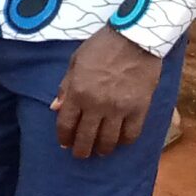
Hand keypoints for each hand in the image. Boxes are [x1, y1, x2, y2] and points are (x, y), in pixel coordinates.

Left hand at [51, 26, 163, 159]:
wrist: (134, 39)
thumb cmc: (101, 48)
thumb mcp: (75, 63)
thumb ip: (65, 87)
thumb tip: (55, 108)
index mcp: (77, 92)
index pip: (66, 123)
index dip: (64, 137)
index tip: (64, 144)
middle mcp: (96, 104)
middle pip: (86, 136)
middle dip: (81, 150)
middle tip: (80, 155)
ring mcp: (119, 108)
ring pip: (109, 139)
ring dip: (103, 149)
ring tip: (100, 152)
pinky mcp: (140, 108)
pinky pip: (132, 133)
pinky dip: (125, 141)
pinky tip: (121, 143)